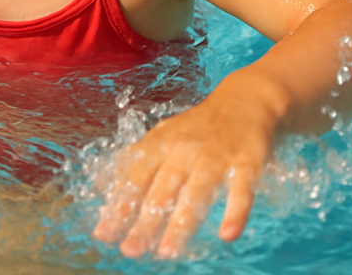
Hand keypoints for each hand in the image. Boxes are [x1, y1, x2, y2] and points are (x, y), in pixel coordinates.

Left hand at [92, 78, 279, 257]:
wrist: (244, 100)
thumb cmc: (197, 126)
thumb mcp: (163, 136)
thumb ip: (138, 160)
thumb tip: (105, 188)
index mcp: (161, 144)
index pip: (136, 178)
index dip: (120, 205)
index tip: (104, 233)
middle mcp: (185, 150)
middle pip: (162, 189)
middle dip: (145, 221)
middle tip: (131, 250)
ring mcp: (216, 156)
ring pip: (196, 192)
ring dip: (182, 223)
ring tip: (168, 251)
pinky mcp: (247, 161)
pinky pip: (241, 189)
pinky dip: (236, 212)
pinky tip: (228, 234)